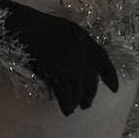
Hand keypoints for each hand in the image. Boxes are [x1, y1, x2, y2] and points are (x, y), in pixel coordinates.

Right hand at [0, 0, 118, 115]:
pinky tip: (66, 110)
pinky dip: (67, 104)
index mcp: (84, 39)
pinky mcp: (59, 74)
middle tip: (86, 104)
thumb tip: (79, 67)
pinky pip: (66, 94)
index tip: (115, 89)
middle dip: (90, 93)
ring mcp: (71, 64)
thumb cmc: (39, 26)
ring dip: (79, 100)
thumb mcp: (64, 31)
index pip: (103, 60)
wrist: (23, 26)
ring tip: (75, 107)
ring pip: (80, 89)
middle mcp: (82, 52)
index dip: (110, 76)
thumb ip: (75, 46)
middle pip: (91, 79)